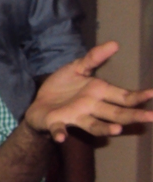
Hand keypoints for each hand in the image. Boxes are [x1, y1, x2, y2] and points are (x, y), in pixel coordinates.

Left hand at [25, 42, 152, 141]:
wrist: (39, 101)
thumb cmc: (63, 86)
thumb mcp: (77, 68)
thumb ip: (94, 57)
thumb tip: (115, 43)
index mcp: (99, 94)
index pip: (123, 97)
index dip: (138, 97)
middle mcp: (90, 108)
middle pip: (115, 114)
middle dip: (132, 116)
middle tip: (150, 117)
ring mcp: (74, 117)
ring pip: (93, 125)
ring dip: (104, 128)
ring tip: (116, 130)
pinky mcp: (55, 122)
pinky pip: (58, 129)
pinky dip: (59, 133)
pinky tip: (61, 137)